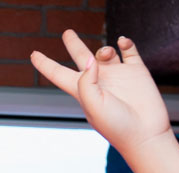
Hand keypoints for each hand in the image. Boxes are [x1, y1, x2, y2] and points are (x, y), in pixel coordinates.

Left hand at [31, 31, 171, 154]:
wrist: (145, 134)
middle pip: (81, 58)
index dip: (45, 64)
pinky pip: (129, 51)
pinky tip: (122, 42)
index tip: (33, 54)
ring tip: (105, 55)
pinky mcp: (136, 72)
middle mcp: (98, 81)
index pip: (58, 74)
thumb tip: (89, 59)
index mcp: (82, 91)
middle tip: (67, 32)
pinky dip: (125, 43)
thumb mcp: (93, 105)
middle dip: (74, 44)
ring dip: (103, 49)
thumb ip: (86, 81)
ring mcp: (117, 75)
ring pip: (105, 52)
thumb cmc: (116, 126)